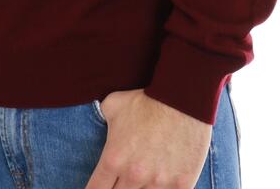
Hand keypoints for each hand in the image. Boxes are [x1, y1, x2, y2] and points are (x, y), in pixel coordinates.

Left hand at [85, 89, 211, 188]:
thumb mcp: (113, 104)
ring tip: (144, 175)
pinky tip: (163, 181)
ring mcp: (159, 183)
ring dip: (142, 188)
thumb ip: (101, 120)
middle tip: (124, 177)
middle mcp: (134, 175)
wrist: (181, 99)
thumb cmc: (146, 99)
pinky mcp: (181, 184)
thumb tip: (98, 124)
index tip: (101, 186)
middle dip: (119, 188)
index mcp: (114, 159)